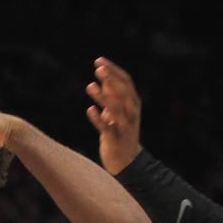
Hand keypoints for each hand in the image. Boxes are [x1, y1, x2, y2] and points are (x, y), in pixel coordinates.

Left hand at [86, 57, 143, 174]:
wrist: (126, 161)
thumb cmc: (120, 132)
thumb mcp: (118, 111)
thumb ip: (112, 94)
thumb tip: (103, 76)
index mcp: (133, 103)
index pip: (126, 81)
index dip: (114, 70)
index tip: (99, 61)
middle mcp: (132, 112)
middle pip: (123, 92)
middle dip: (111, 79)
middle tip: (98, 68)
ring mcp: (125, 126)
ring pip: (116, 109)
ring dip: (103, 97)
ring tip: (90, 86)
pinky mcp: (115, 139)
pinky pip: (107, 127)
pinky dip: (99, 118)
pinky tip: (90, 109)